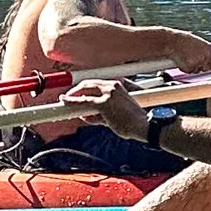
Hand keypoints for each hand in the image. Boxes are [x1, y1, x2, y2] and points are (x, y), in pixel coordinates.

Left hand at [26, 79, 142, 138]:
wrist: (145, 125)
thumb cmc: (136, 121)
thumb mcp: (119, 113)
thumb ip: (102, 113)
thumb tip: (88, 116)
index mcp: (120, 85)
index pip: (97, 84)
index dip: (84, 89)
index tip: (78, 94)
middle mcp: (114, 86)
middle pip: (88, 84)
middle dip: (76, 91)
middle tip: (67, 99)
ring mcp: (108, 93)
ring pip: (84, 91)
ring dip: (73, 97)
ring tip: (65, 103)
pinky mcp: (104, 103)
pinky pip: (83, 102)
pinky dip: (72, 102)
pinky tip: (64, 102)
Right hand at [169, 32, 210, 72]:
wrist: (173, 41)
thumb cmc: (184, 41)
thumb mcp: (199, 43)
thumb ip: (205, 52)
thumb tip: (210, 60)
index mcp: (210, 48)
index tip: (209, 65)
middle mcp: (206, 55)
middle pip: (208, 68)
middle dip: (202, 67)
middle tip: (194, 61)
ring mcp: (199, 61)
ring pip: (198, 70)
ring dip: (192, 67)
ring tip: (186, 57)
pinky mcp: (191, 66)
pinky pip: (189, 71)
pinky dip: (185, 68)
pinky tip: (181, 60)